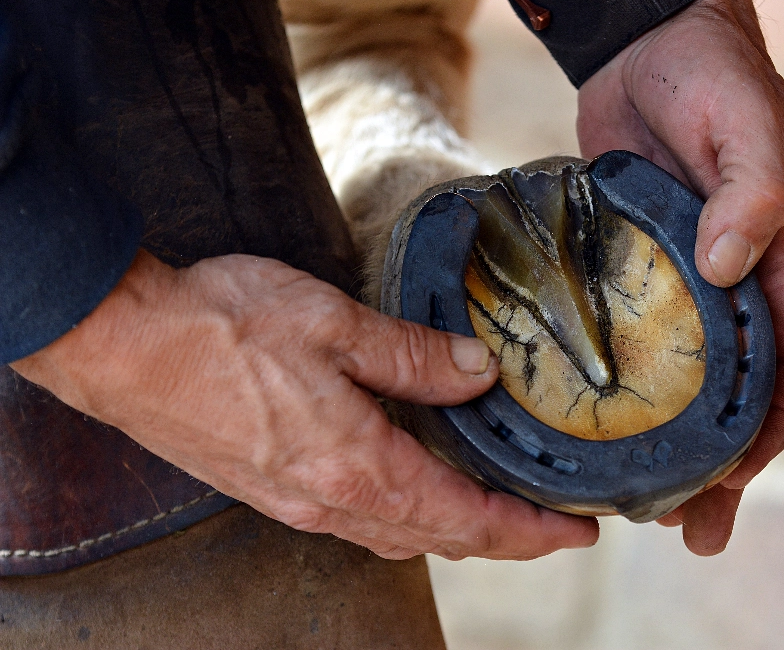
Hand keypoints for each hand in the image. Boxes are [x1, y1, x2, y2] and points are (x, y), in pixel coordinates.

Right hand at [11, 249, 597, 559]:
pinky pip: (360, 520)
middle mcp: (331, 502)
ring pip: (400, 534)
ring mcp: (298, 502)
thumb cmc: (221, 330)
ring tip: (496, 515)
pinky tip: (413, 494)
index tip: (577, 531)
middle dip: (505, 539)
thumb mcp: (334, 325)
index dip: (531, 530)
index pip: (468, 518)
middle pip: (441, 538)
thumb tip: (477, 375)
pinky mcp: (273, 488)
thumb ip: (412, 357)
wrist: (125, 348)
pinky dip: (407, 518)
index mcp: (358, 468)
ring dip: (457, 532)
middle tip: (551, 527)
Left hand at [576, 0, 783, 554]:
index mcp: (779, 266)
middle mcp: (730, 286)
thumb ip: (751, 195)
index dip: (768, 433)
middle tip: (682, 527)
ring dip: (662, 441)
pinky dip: (613, 384)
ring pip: (675, 379)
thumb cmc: (714, 82)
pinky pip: (622, 337)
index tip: (734, 482)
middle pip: (732, 396)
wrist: (648, 47)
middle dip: (716, 465)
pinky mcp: (623, 268)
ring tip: (633, 500)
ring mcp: (673, 281)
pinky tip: (585, 421)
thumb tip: (727, 269)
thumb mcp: (750, 129)